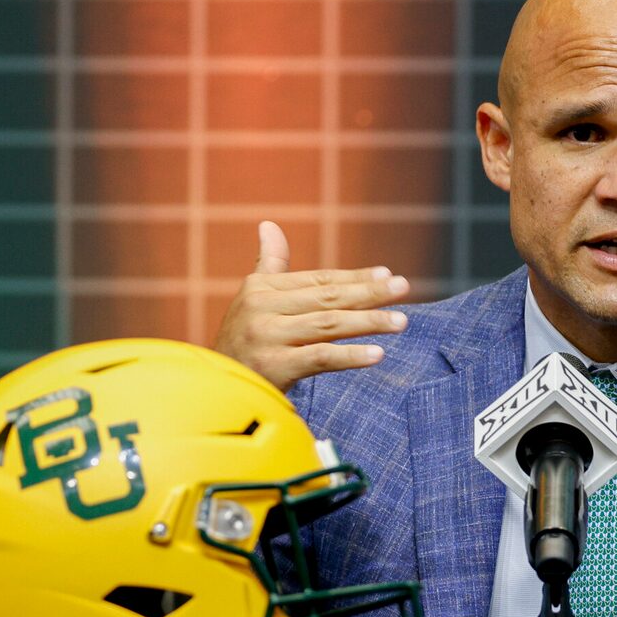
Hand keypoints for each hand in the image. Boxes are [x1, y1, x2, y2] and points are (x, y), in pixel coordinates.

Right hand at [211, 221, 410, 392]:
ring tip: (401, 322)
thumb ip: (269, 265)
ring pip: (328, 324)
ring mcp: (267, 336)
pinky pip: (321, 357)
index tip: (387, 274)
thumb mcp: (252, 300)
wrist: (214, 391)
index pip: (319, 279)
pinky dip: (351, 355)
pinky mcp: (274, 367)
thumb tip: (269, 225)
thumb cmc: (240, 343)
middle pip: (328, 297)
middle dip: (369, 292)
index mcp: (261, 287)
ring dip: (368, 322)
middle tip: (403, 288)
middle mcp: (262, 307)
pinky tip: (378, 353)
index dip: (354, 276)